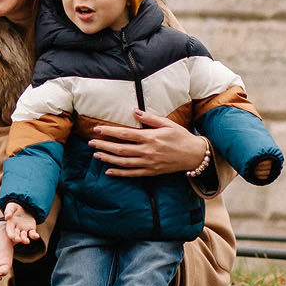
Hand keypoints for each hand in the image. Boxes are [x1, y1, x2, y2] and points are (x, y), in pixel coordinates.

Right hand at [0, 202, 42, 245]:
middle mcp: (17, 228)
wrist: (24, 207)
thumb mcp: (11, 207)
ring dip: (25, 239)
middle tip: (18, 240)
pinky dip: (34, 236)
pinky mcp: (31, 229)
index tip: (11, 236)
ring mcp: (24, 229)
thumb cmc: (15, 207)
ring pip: (24, 236)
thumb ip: (9, 211)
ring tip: (26, 241)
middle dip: (17, 238)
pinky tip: (37, 236)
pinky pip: (32, 234)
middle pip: (16, 235)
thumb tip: (7, 217)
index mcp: (10, 224)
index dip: (10, 233)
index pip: (10, 230)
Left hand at [89, 110, 209, 176]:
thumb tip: (134, 111)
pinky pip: (132, 174)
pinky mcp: (151, 171)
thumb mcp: (168, 124)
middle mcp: (147, 151)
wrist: (195, 155)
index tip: (97, 129)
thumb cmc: (181, 137)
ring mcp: (148, 163)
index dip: (109, 131)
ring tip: (96, 155)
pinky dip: (119, 173)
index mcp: (150, 137)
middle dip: (103, 145)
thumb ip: (150, 118)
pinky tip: (109, 171)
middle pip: (120, 149)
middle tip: (90, 142)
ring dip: (108, 159)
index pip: (125, 134)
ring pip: (123, 162)